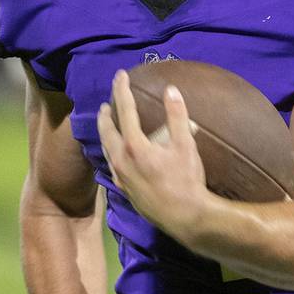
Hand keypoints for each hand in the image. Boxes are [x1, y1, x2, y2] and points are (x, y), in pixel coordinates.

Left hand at [97, 71, 210, 240]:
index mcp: (135, 146)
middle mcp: (122, 161)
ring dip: (106, 133)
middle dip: (106, 115)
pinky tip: (117, 154)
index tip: (120, 75)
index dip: (122, 90)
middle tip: (106, 103)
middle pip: (107, 131)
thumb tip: (171, 90)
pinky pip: (112, 165)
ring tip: (108, 124)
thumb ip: (177, 116)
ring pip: (106, 149)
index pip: (125, 111)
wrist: (185, 218)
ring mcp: (121, 177)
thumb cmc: (187, 180)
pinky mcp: (125, 190)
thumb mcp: (186, 145)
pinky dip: (111, 152)